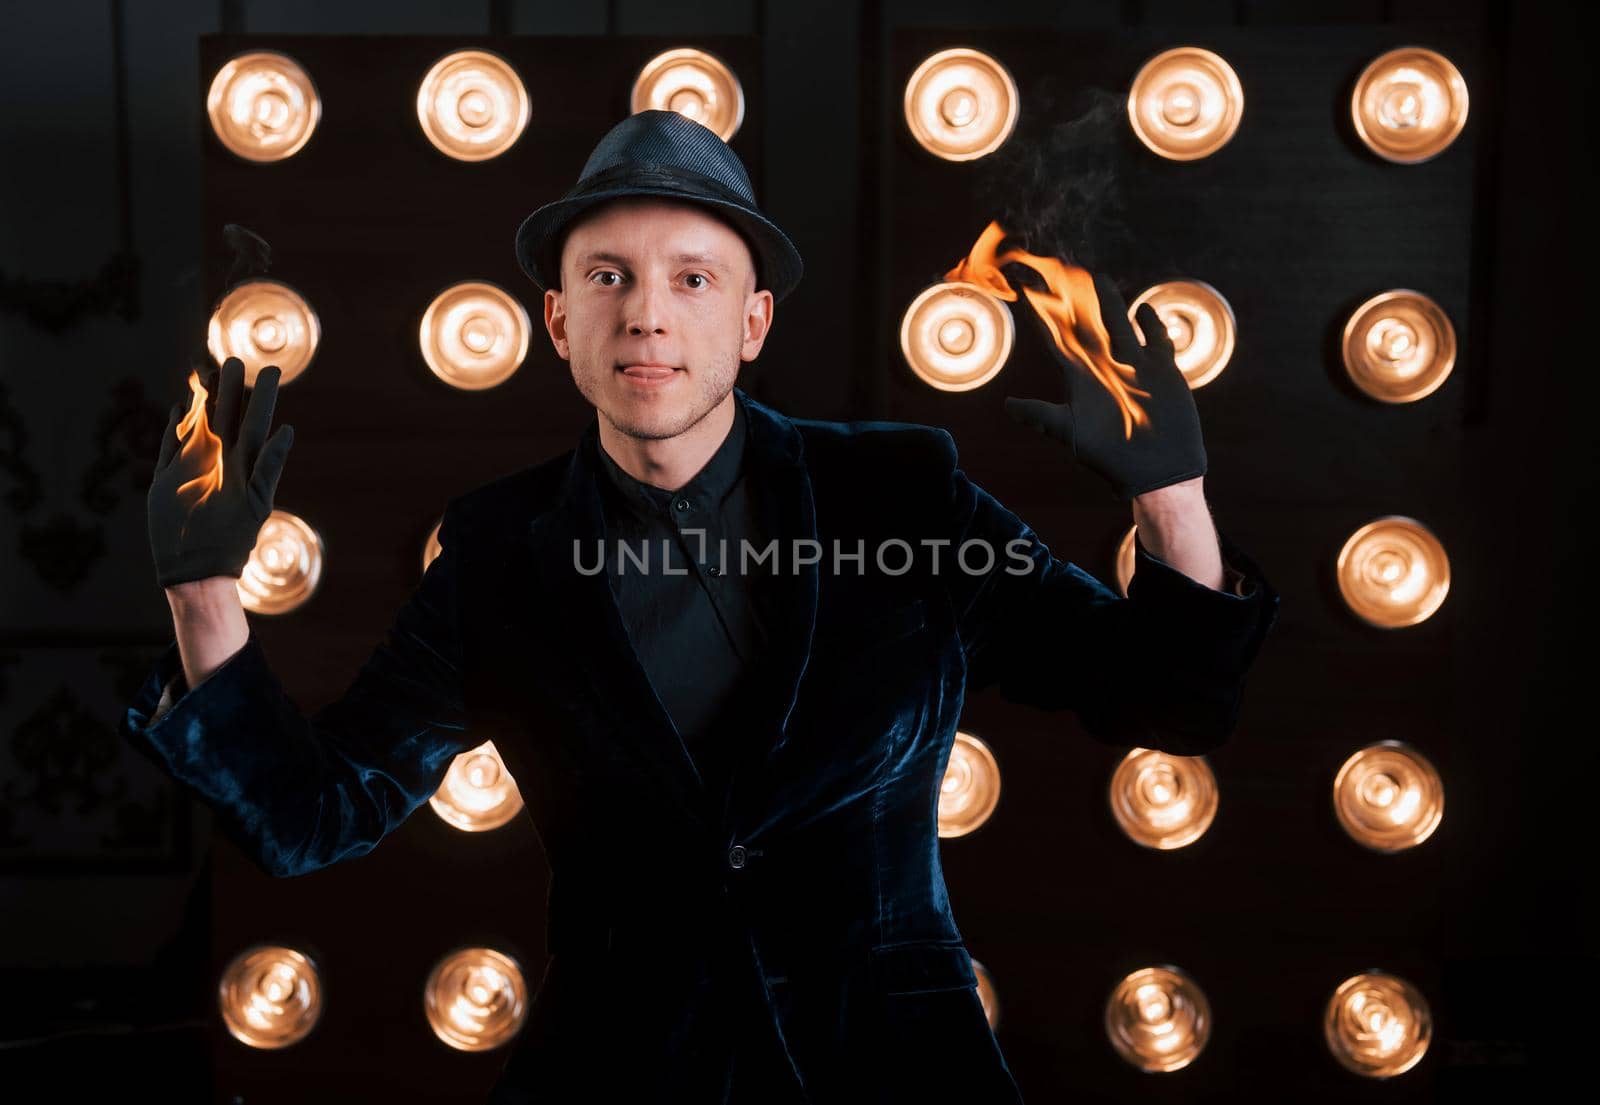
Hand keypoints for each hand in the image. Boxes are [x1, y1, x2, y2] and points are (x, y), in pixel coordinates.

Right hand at [147, 357, 293, 587]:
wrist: (196, 567)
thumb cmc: (233, 540)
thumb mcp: (257, 500)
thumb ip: (269, 465)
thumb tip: (288, 429)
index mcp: (245, 465)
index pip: (256, 422)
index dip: (262, 397)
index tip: (272, 369)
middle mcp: (221, 462)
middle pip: (227, 417)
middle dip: (231, 389)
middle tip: (234, 359)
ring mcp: (193, 467)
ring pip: (199, 425)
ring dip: (203, 401)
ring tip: (207, 372)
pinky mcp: (166, 478)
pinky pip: (169, 446)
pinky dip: (174, 428)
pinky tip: (180, 408)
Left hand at [1004, 272, 1205, 500]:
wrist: (1158, 471)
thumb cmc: (1111, 458)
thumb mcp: (1072, 434)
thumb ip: (1042, 416)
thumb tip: (1006, 406)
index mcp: (1080, 379)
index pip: (1056, 340)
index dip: (1041, 316)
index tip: (1025, 289)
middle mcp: (1105, 368)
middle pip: (1086, 325)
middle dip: (1073, 299)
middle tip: (1058, 269)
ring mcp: (1135, 367)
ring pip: (1119, 325)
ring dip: (1110, 303)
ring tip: (1098, 279)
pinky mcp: (1164, 372)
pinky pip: (1156, 341)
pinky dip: (1152, 325)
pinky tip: (1144, 310)